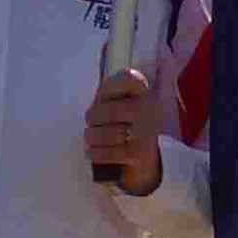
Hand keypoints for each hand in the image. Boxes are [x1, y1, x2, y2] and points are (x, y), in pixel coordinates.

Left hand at [85, 69, 163, 195]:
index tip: (104, 97)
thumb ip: (106, 92)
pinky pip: (109, 153)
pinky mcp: (141, 154)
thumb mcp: (112, 101)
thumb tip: (88, 82)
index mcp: (142, 91)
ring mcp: (147, 131)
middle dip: (92, 119)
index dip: (112, 87)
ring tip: (92, 138)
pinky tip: (93, 152)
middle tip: (91, 123)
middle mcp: (149, 108)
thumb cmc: (117, 122)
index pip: (129, 78)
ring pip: (107, 133)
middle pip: (108, 110)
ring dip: (92, 138)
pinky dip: (96, 154)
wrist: (140, 159)